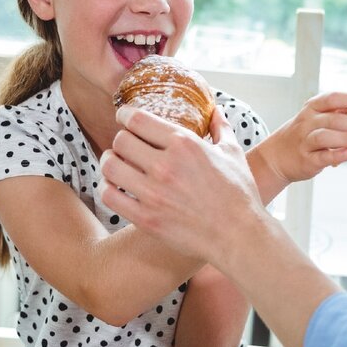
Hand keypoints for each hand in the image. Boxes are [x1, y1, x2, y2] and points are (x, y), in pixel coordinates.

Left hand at [100, 105, 266, 265]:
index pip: (137, 119)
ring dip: (109, 162)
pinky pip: (109, 196)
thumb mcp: (233, 154)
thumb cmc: (239, 194)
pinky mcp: (146, 218)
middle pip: (120, 140)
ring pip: (110, 166)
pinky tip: (115, 188)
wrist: (239, 236)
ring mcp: (153, 193)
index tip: (124, 119)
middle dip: (120, 140)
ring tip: (116, 164)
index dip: (125, 115)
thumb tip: (216, 111)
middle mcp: (165, 165)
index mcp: (185, 144)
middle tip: (125, 146)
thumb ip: (221, 128)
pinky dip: (107, 188)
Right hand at [255, 91, 346, 185]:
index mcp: (313, 107)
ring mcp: (305, 141)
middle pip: (334, 119)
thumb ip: (340, 114)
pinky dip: (337, 155)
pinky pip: (322, 157)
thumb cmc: (306, 135)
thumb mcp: (318, 118)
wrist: (277, 156)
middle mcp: (308, 122)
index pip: (333, 98)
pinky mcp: (306, 160)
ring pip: (326, 136)